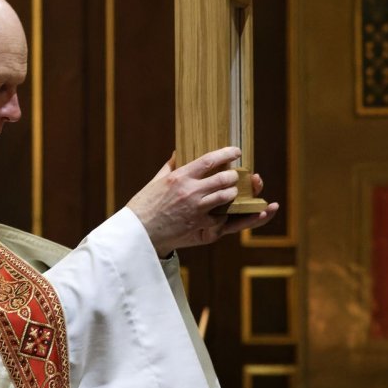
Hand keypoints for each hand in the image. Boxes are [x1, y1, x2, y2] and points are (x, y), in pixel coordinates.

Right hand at [126, 147, 279, 253]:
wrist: (138, 235)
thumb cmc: (145, 206)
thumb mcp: (156, 181)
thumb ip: (171, 166)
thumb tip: (178, 152)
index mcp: (180, 178)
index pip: (210, 160)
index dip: (227, 154)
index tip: (237, 151)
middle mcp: (192, 193)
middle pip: (224, 180)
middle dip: (234, 177)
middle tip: (235, 176)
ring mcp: (198, 213)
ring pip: (228, 199)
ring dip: (235, 194)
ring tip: (234, 192)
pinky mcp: (202, 230)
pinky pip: (226, 222)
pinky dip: (234, 217)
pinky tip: (249, 212)